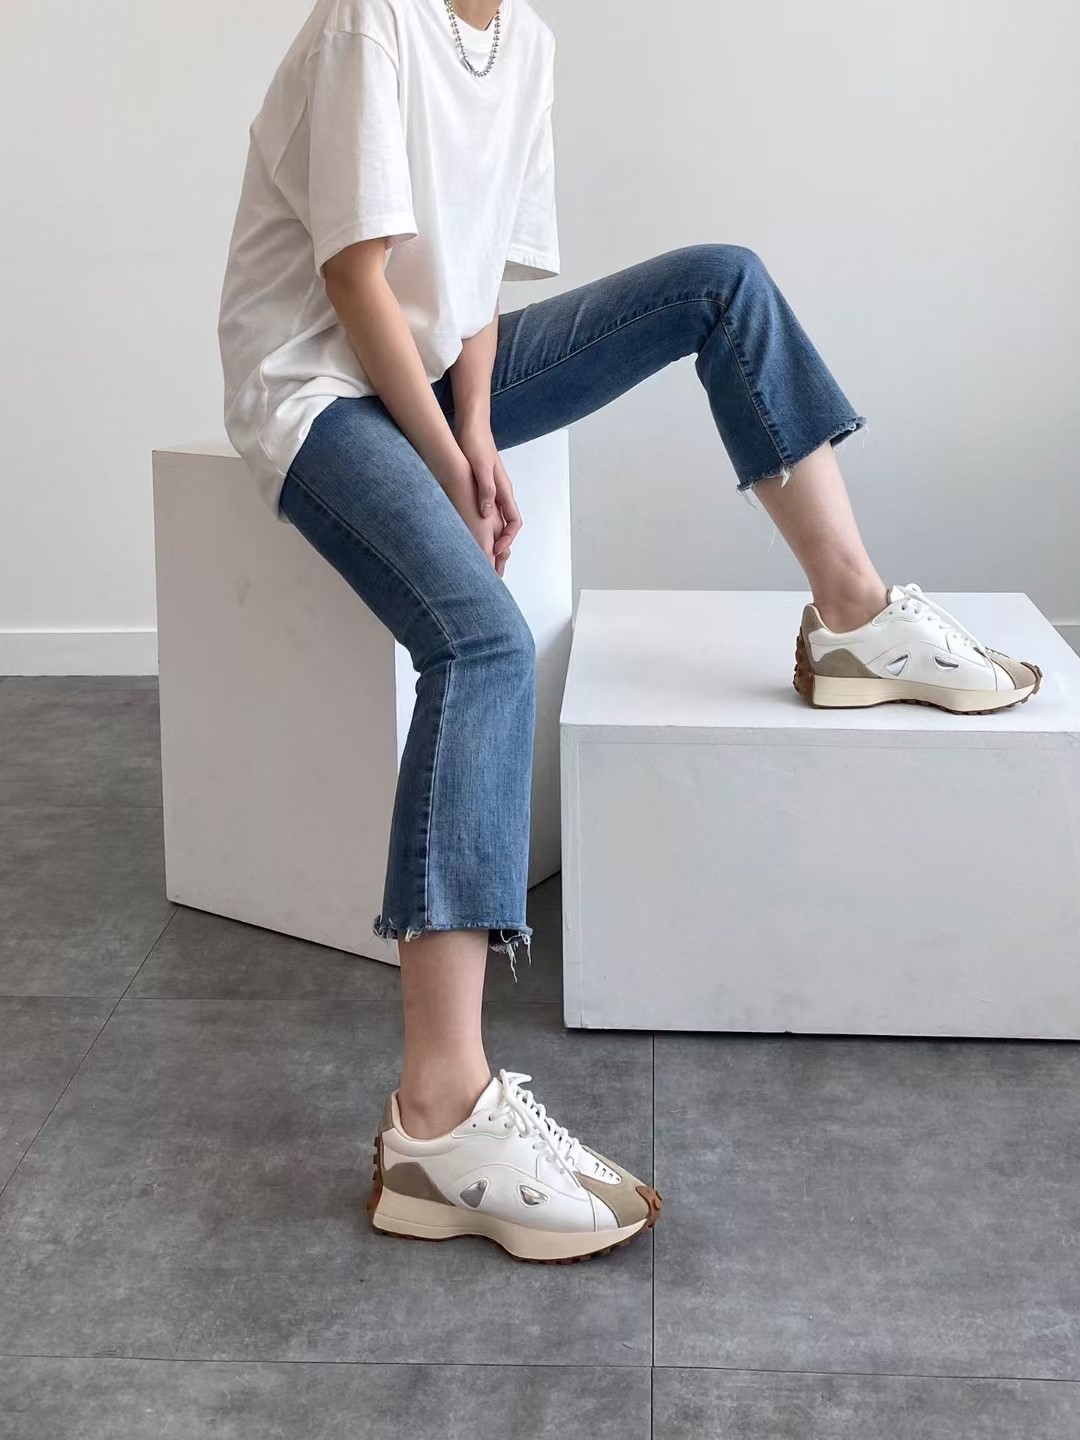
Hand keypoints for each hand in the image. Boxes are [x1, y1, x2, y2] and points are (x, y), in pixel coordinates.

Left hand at [455, 419, 522, 578]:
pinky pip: (485, 513)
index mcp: (503, 491)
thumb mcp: (481, 468)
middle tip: (495, 567)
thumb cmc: (476, 444)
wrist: (471, 425)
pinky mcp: (480, 487)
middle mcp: (500, 493)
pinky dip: (482, 528)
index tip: (496, 551)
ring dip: (492, 540)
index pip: (514, 523)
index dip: (507, 540)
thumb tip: (488, 514)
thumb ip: (486, 490)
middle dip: (503, 548)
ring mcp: (491, 490)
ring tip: (484, 557)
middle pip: (507, 527)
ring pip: (496, 522)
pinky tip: (470, 534)